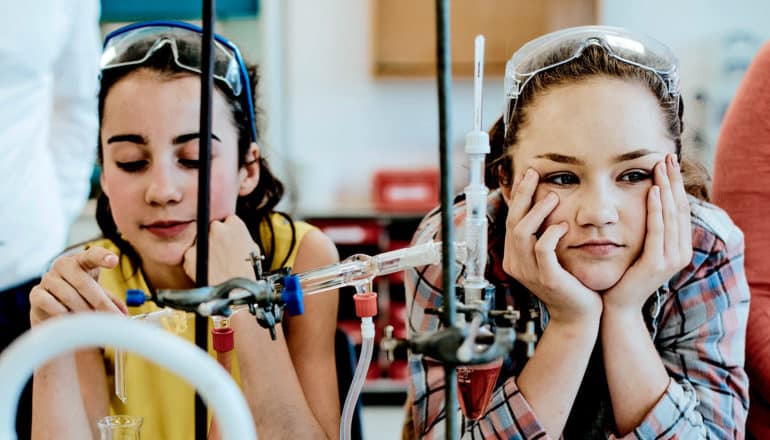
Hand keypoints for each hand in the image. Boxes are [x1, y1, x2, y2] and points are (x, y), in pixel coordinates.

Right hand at [29, 246, 126, 325]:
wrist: (53, 311)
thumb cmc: (81, 298)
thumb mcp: (98, 295)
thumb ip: (111, 301)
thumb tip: (123, 312)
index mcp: (82, 261)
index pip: (93, 254)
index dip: (103, 256)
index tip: (114, 261)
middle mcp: (64, 265)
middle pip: (84, 282)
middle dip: (100, 303)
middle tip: (112, 318)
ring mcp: (48, 278)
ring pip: (69, 295)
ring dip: (83, 311)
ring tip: (92, 323)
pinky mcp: (36, 293)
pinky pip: (50, 303)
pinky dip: (63, 314)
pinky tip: (70, 320)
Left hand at [183, 215, 258, 285]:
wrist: (238, 292)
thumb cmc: (247, 272)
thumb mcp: (252, 247)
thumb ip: (239, 236)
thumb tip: (231, 234)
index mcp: (234, 224)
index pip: (226, 221)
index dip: (227, 233)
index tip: (227, 241)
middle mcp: (217, 228)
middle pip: (211, 228)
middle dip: (214, 238)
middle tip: (220, 254)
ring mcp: (202, 241)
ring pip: (200, 242)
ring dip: (204, 250)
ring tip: (215, 264)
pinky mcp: (190, 255)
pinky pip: (191, 255)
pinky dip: (195, 262)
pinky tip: (208, 270)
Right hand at [503, 168, 601, 323]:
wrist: (579, 315)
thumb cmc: (570, 284)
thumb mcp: (552, 256)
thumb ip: (544, 235)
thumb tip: (546, 204)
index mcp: (515, 257)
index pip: (511, 220)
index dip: (518, 196)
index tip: (526, 175)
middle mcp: (516, 264)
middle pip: (512, 221)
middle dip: (523, 195)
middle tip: (533, 174)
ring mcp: (529, 272)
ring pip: (522, 232)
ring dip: (537, 211)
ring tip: (553, 196)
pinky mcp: (546, 277)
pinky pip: (542, 248)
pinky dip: (552, 233)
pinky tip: (564, 225)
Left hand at [602, 154, 691, 312]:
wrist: (616, 307)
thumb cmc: (622, 276)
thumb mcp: (638, 248)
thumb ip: (645, 230)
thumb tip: (644, 203)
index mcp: (678, 248)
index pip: (679, 209)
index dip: (675, 185)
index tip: (667, 162)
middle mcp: (680, 252)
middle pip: (679, 208)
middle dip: (673, 181)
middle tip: (667, 156)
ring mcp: (671, 259)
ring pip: (671, 215)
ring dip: (666, 188)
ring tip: (661, 167)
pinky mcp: (658, 263)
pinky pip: (658, 230)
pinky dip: (656, 210)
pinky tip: (653, 191)